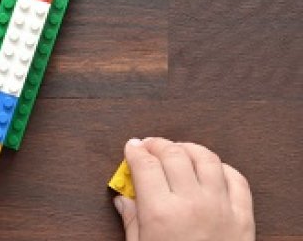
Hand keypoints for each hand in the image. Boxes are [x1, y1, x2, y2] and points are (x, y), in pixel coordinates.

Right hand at [114, 137, 254, 240]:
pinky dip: (222, 167)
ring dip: (189, 149)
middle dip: (158, 144)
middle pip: (174, 154)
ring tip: (178, 151)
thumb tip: (123, 200)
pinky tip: (210, 169)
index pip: (145, 164)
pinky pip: (237, 179)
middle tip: (149, 146)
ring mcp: (220, 208)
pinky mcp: (243, 217)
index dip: (135, 150)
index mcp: (161, 213)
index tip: (131, 146)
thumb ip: (132, 221)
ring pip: (206, 158)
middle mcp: (192, 203)